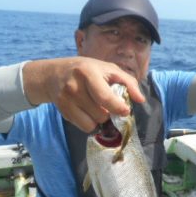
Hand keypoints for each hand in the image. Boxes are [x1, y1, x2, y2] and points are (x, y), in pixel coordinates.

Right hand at [23, 57, 143, 131]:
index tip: (125, 111)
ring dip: (99, 119)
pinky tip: (87, 111)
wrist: (54, 74)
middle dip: (108, 112)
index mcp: (88, 72)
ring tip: (96, 107)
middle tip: (106, 104)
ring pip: (93, 123)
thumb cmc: (87, 70)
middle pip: (101, 114)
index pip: (104, 97)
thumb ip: (128, 82)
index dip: (118, 107)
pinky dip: (90, 123)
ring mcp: (66, 100)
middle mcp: (74, 87)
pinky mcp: (62, 111)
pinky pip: (84, 127)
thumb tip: (140, 100)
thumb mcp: (108, 69)